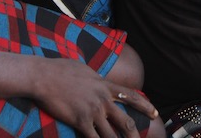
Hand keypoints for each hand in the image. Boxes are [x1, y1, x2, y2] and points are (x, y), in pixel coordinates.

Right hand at [33, 61, 158, 137]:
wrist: (46, 76)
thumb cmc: (63, 69)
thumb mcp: (86, 70)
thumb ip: (97, 79)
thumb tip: (100, 82)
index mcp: (105, 85)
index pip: (131, 96)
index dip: (145, 106)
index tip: (155, 113)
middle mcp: (103, 99)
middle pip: (125, 121)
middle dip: (135, 135)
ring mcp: (93, 111)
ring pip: (112, 135)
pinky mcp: (80, 121)